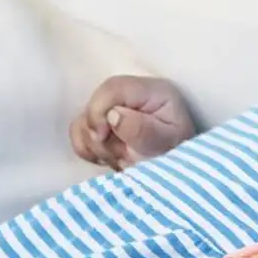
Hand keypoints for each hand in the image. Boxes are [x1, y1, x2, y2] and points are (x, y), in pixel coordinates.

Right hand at [69, 75, 195, 170]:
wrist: (178, 169)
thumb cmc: (177, 152)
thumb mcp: (168, 142)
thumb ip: (143, 130)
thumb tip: (113, 115)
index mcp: (153, 91)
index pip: (113, 88)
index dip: (98, 111)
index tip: (102, 137)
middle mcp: (131, 94)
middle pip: (93, 104)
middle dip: (99, 136)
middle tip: (121, 154)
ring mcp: (114, 108)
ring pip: (82, 121)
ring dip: (96, 146)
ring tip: (122, 158)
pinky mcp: (102, 124)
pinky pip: (78, 134)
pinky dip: (89, 150)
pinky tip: (110, 159)